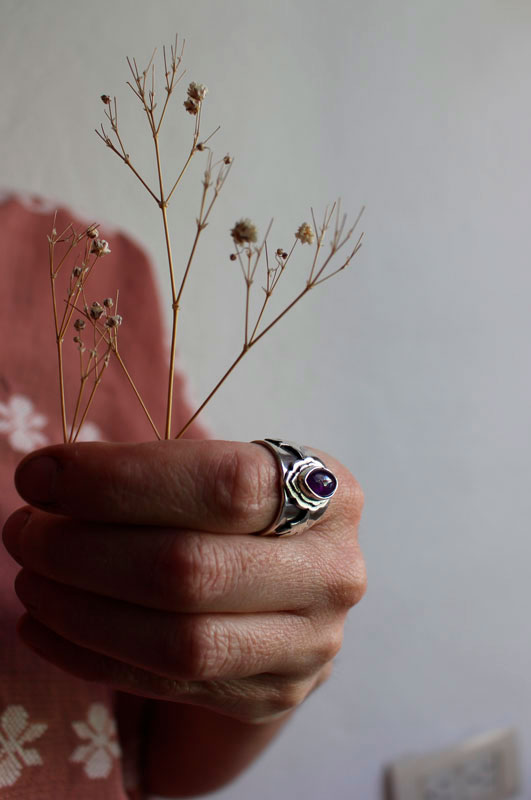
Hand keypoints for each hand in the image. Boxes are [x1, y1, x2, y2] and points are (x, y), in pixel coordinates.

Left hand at [2, 440, 365, 723]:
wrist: (290, 589)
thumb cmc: (244, 516)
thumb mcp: (224, 474)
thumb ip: (155, 475)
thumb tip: (49, 481)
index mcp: (330, 492)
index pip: (223, 484)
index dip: (120, 483)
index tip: (40, 477)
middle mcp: (331, 571)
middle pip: (190, 569)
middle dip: (83, 550)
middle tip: (24, 530)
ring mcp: (309, 643)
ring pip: (177, 641)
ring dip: (80, 610)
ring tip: (29, 579)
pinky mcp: (272, 694)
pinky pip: (167, 685)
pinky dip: (91, 655)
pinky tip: (44, 626)